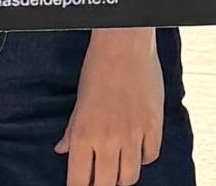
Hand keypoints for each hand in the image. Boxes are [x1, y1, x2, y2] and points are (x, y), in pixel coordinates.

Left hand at [54, 28, 162, 184]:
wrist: (123, 44)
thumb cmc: (97, 68)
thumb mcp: (79, 101)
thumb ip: (71, 130)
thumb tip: (61, 150)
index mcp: (84, 134)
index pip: (79, 181)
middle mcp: (108, 139)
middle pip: (106, 185)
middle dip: (102, 185)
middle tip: (101, 178)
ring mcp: (133, 134)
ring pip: (130, 177)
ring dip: (123, 176)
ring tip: (119, 167)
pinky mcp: (154, 125)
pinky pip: (150, 156)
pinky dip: (144, 157)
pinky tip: (137, 149)